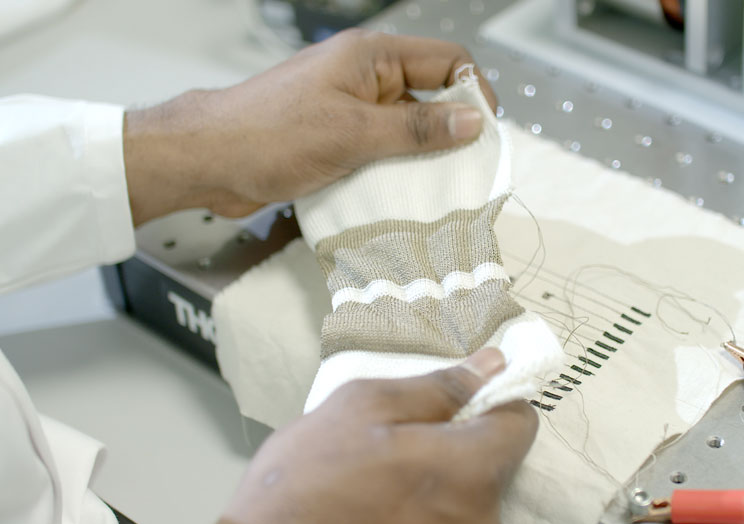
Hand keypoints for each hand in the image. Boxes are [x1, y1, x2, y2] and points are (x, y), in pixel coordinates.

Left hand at [123, 30, 496, 224]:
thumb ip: (417, 128)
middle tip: (464, 168)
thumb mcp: (354, 133)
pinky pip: (381, 150)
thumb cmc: (266, 134)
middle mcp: (364, 77)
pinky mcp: (336, 137)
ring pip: (406, 128)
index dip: (473, 91)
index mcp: (371, 57)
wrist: (206, 160)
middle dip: (449, 131)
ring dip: (420, 157)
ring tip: (433, 188)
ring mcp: (349, 108)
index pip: (446, 59)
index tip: (486, 131)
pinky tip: (399, 196)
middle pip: (430, 96)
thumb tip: (471, 120)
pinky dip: (394, 170)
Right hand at [208, 348, 536, 523]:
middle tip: (403, 442)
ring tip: (387, 480)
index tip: (458, 401)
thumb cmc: (305, 482)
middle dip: (461, 444)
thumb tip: (492, 365)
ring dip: (444, 482)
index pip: (521, 424)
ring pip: (474, 497)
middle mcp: (480, 523)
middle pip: (498, 463)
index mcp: (469, 471)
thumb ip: (439, 387)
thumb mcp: (364, 406)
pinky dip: (430, 513)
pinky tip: (387, 509)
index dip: (492, 402)